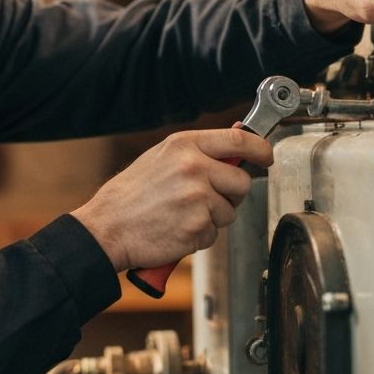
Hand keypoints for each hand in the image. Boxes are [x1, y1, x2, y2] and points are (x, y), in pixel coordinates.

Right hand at [71, 128, 272, 270]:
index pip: (239, 140)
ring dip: (212, 218)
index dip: (261, 150)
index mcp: (183, 145)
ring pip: (229, 211)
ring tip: (181, 214)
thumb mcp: (161, 157)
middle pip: (242, 181)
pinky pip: (215, 233)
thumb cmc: (131, 195)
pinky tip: (177, 228)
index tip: (266, 157)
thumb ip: (198, 150)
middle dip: (231, 194)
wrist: (107, 227)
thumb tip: (237, 137)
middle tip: (205, 198)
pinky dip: (200, 236)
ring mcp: (197, 197)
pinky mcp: (198, 226)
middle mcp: (193, 167)